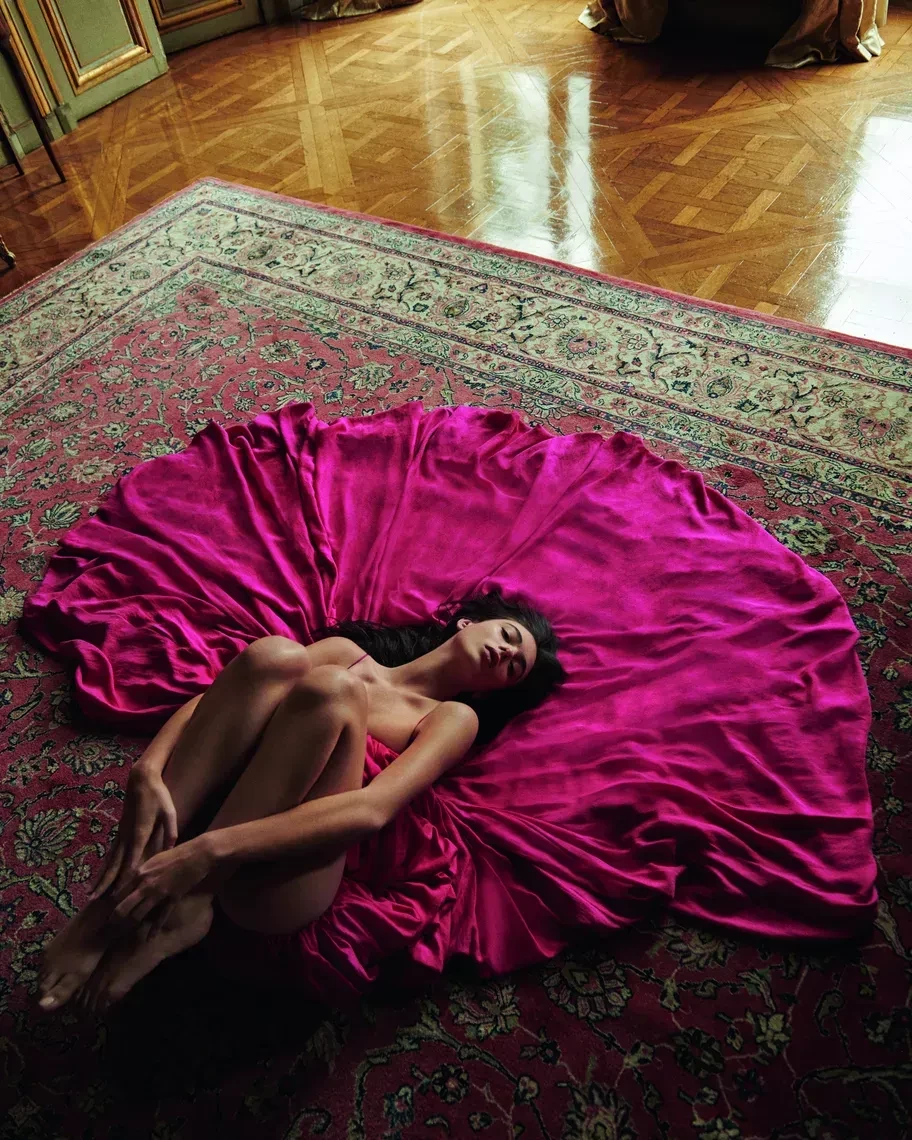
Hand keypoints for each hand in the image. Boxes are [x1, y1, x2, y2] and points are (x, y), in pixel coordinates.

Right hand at [89, 769, 177, 901]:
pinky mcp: (120, 832)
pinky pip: (111, 853)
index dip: (126, 876)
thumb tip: (171, 850)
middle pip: (114, 864)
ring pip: (109, 860)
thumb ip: (170, 831)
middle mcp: (126, 836)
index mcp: (139, 832)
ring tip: (91, 894)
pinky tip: (100, 877)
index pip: (132, 859)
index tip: (120, 893)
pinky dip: (105, 867)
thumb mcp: (169, 812)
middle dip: (105, 883)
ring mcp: (120, 834)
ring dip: (101, 878)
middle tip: (96, 901)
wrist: (141, 780)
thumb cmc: (158, 796)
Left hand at [109, 836, 216, 939]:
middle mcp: (146, 884)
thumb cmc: (177, 852)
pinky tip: (149, 939)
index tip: (104, 910)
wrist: (198, 854)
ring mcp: (160, 893)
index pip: (120, 891)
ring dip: (131, 924)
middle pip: (124, 906)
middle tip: (109, 926)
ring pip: (139, 913)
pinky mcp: (173, 898)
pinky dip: (155, 929)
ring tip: (123, 932)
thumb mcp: (155, 858)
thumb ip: (144, 869)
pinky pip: (161, 917)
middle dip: (115, 918)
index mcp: (141, 872)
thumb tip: (134, 877)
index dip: (111, 902)